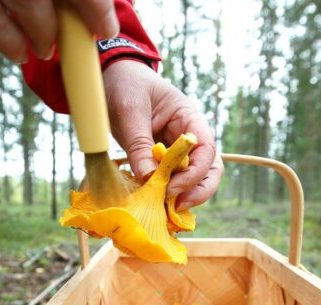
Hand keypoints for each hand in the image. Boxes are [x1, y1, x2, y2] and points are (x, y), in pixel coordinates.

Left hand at [103, 60, 222, 209]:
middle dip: (197, 191)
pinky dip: (165, 195)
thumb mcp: (129, 111)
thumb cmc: (125, 86)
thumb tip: (148, 177)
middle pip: (209, 169)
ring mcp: (177, 150)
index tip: (172, 188)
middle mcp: (189, 137)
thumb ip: (139, 143)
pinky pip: (171, 180)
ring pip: (193, 179)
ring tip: (163, 210)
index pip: (206, 149)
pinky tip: (153, 204)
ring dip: (183, 196)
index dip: (195, 173)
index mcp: (188, 118)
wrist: (112, 78)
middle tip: (175, 208)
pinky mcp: (162, 161)